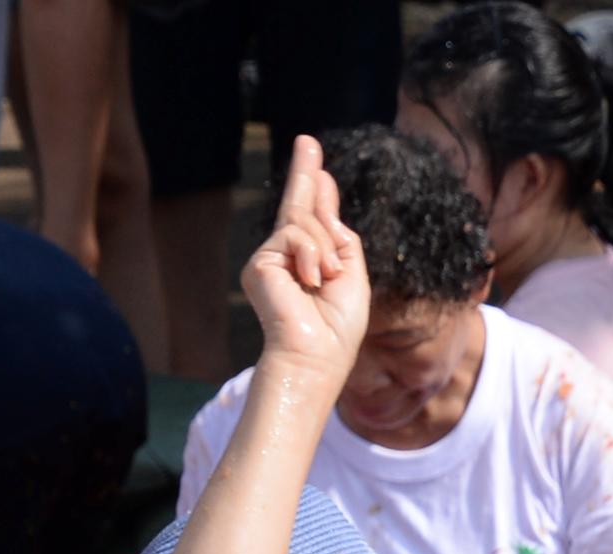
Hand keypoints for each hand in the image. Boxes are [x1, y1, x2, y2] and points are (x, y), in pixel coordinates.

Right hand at [239, 134, 367, 378]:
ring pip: (303, 223)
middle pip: (298, 208)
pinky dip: (311, 254)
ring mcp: (270, 260)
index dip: (316, 192)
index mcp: (312, 263)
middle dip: (305, 173)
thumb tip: (324, 206)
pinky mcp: (259, 264)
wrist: (315, 355)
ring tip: (326, 278)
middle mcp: (288, 259)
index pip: (313, 221)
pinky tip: (313, 279)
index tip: (318, 168)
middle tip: (307, 140)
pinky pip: (293, 236)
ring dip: (324, 248)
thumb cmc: (337, 327)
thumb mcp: (353, 275)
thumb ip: (341, 239)